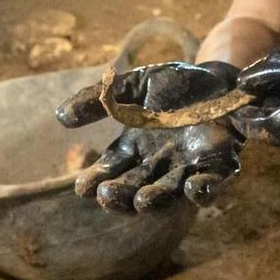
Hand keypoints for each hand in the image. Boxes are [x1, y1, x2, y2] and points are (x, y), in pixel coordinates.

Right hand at [54, 61, 244, 211]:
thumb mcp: (133, 86)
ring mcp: (187, 168)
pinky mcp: (218, 166)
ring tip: (141, 201)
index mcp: (134, 149)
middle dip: (119, 195)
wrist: (220, 78)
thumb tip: (59, 116)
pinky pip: (211, 185)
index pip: (110, 170)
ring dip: (154, 200)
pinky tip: (193, 189)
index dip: (96, 179)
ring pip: (167, 193)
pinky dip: (202, 191)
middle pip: (133, 187)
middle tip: (106, 195)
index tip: (83, 187)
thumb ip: (98, 100)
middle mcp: (158, 165)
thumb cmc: (175, 85)